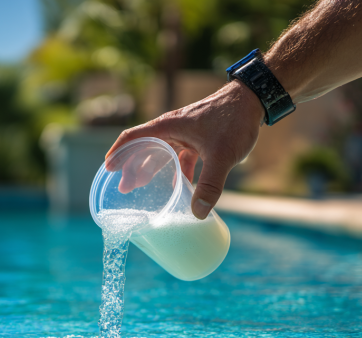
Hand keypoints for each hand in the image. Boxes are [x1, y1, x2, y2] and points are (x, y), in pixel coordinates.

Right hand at [105, 80, 264, 218]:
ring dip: (150, 168)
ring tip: (141, 187)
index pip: (133, 137)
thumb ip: (209, 185)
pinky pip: (179, 155)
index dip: (118, 152)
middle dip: (132, 168)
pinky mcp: (198, 136)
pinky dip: (175, 170)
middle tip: (124, 189)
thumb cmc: (233, 121)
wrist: (253, 99)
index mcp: (168, 127)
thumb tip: (197, 214)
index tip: (108, 168)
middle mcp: (172, 127)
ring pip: (161, 152)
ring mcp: (185, 132)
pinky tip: (178, 186)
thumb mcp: (221, 155)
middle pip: (143, 147)